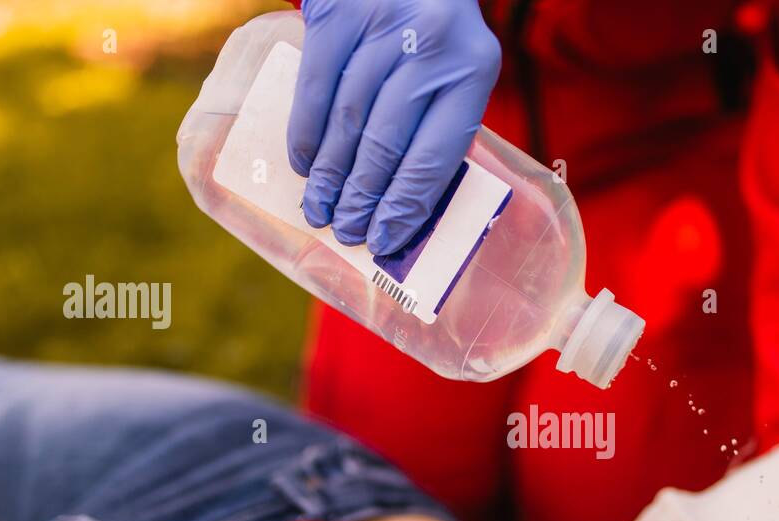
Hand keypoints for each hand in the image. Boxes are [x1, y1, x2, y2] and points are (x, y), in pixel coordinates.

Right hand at [288, 0, 501, 254]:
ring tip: (320, 209)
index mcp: (474, 68)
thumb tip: (397, 206)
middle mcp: (432, 46)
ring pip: (349, 119)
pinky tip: (304, 164)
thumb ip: (434, 123)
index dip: (405, 206)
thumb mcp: (453, 67)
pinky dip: (306, 132)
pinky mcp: (339, 12)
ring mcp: (383, 24)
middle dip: (362, 197)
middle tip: (346, 231)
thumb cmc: (430, 28)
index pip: (435, 157)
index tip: (384, 240)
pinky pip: (315, 86)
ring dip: (331, 174)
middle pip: (387, 142)